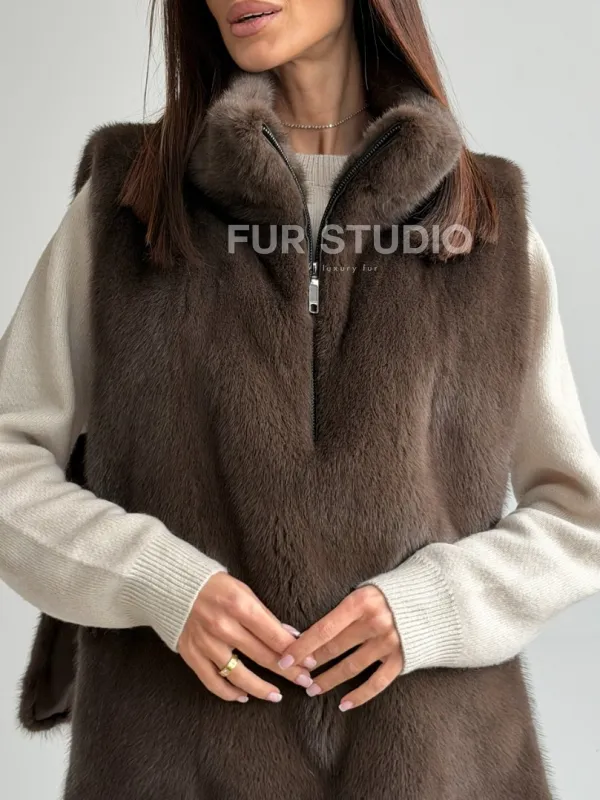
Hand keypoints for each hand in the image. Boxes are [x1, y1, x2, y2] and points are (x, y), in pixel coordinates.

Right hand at [178, 572, 313, 702]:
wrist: (174, 584)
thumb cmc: (216, 586)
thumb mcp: (244, 591)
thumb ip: (265, 616)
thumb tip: (290, 637)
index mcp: (239, 605)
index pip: (274, 635)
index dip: (295, 651)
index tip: (311, 662)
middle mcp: (223, 626)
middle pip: (262, 656)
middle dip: (287, 671)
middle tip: (304, 681)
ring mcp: (205, 643)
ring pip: (238, 675)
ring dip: (261, 689)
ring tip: (277, 695)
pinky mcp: (191, 654)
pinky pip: (213, 682)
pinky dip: (229, 692)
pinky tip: (243, 696)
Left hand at [276, 585, 403, 711]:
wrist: (433, 599)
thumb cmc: (390, 593)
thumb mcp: (365, 591)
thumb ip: (343, 608)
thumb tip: (308, 629)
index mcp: (361, 602)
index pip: (324, 628)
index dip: (302, 646)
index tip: (284, 659)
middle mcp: (375, 622)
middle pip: (335, 648)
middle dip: (311, 663)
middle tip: (293, 675)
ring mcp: (390, 642)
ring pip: (351, 667)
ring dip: (329, 680)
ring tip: (312, 689)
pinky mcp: (402, 659)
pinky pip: (376, 682)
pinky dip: (359, 695)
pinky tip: (343, 703)